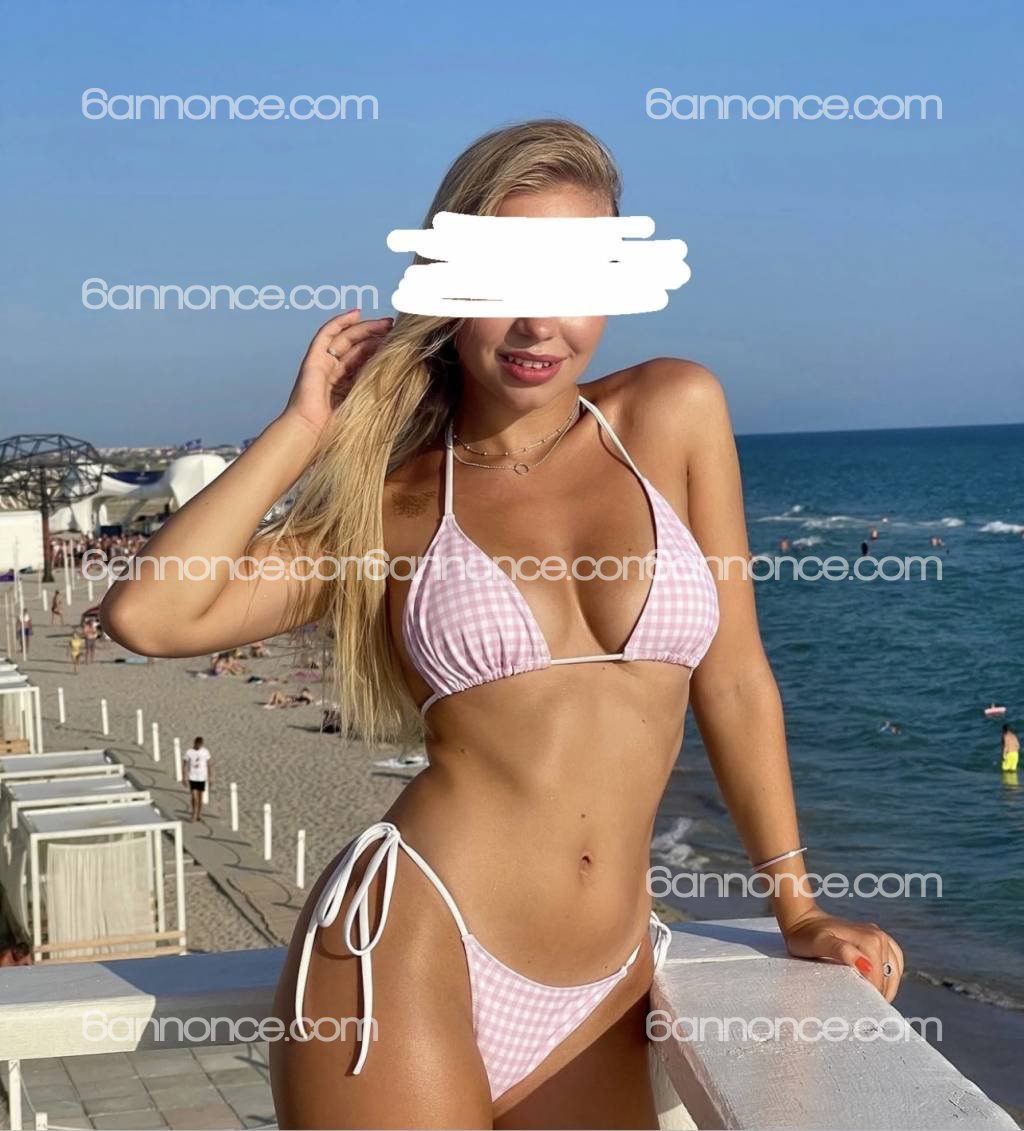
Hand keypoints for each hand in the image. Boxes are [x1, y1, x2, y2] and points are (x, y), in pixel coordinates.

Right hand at [284, 310, 392, 435]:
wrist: (311, 432)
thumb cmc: (337, 428)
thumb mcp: (365, 405)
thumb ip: (377, 390)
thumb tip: (401, 379)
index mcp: (347, 386)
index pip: (366, 360)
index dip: (381, 350)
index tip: (400, 343)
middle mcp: (335, 373)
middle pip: (357, 347)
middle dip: (377, 335)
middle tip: (395, 328)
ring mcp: (324, 364)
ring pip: (346, 338)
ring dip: (366, 328)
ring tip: (385, 322)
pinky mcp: (314, 359)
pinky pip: (327, 334)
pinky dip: (340, 322)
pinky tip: (356, 314)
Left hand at [781, 910, 904, 1001]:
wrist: (803, 920)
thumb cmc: (807, 935)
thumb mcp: (819, 943)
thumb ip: (842, 951)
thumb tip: (866, 966)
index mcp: (868, 938)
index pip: (879, 974)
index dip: (874, 992)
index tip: (864, 1005)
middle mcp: (877, 935)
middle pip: (889, 972)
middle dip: (882, 991)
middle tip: (869, 1007)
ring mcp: (878, 935)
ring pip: (894, 968)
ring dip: (889, 985)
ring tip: (876, 999)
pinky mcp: (877, 939)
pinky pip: (894, 960)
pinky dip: (892, 974)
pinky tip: (883, 984)